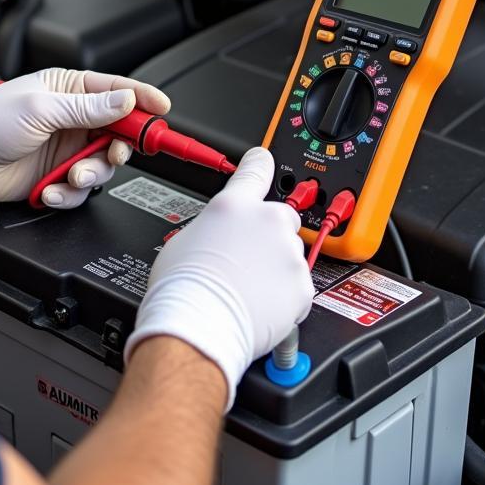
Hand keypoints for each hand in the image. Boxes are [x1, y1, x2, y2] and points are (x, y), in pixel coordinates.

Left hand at [0, 68, 170, 208]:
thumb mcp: (41, 110)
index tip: (162, 110)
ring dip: (90, 174)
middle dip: (120, 146)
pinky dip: (68, 193)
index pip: (118, 91)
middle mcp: (72, 117)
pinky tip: (48, 188)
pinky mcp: (56, 175)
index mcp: (69, 89)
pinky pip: (80, 189)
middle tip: (115, 153)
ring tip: (69, 174)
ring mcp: (66, 148)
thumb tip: (125, 102)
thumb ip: (87, 108)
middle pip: (119, 132)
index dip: (143, 100)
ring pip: (102, 165)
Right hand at [124, 147, 313, 409]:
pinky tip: (259, 306)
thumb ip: (212, 227)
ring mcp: (287, 253)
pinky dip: (285, 297)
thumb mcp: (184, 241)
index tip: (264, 157)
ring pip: (290, 256)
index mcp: (233, 206)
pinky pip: (298, 287)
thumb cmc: (181, 288)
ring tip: (247, 291)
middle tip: (247, 261)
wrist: (198, 326)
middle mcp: (266, 221)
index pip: (254, 171)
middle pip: (280, 218)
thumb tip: (217, 235)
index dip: (260, 161)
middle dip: (269, 236)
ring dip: (275, 269)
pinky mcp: (302, 285)